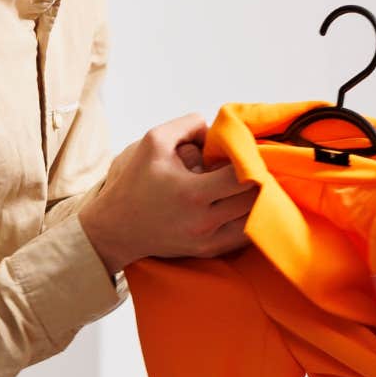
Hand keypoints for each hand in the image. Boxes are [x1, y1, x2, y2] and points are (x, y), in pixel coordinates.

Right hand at [78, 115, 258, 271]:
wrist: (116, 228)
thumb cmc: (135, 182)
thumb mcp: (154, 141)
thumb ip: (188, 125)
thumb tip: (218, 130)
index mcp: (192, 193)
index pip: (243, 176)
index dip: (251, 160)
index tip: (246, 151)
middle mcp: (204, 222)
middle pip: (256, 198)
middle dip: (259, 178)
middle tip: (255, 165)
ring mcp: (208, 241)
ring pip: (256, 219)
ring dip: (259, 199)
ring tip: (252, 184)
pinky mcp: (209, 251)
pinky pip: (246, 236)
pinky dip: (251, 218)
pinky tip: (243, 203)